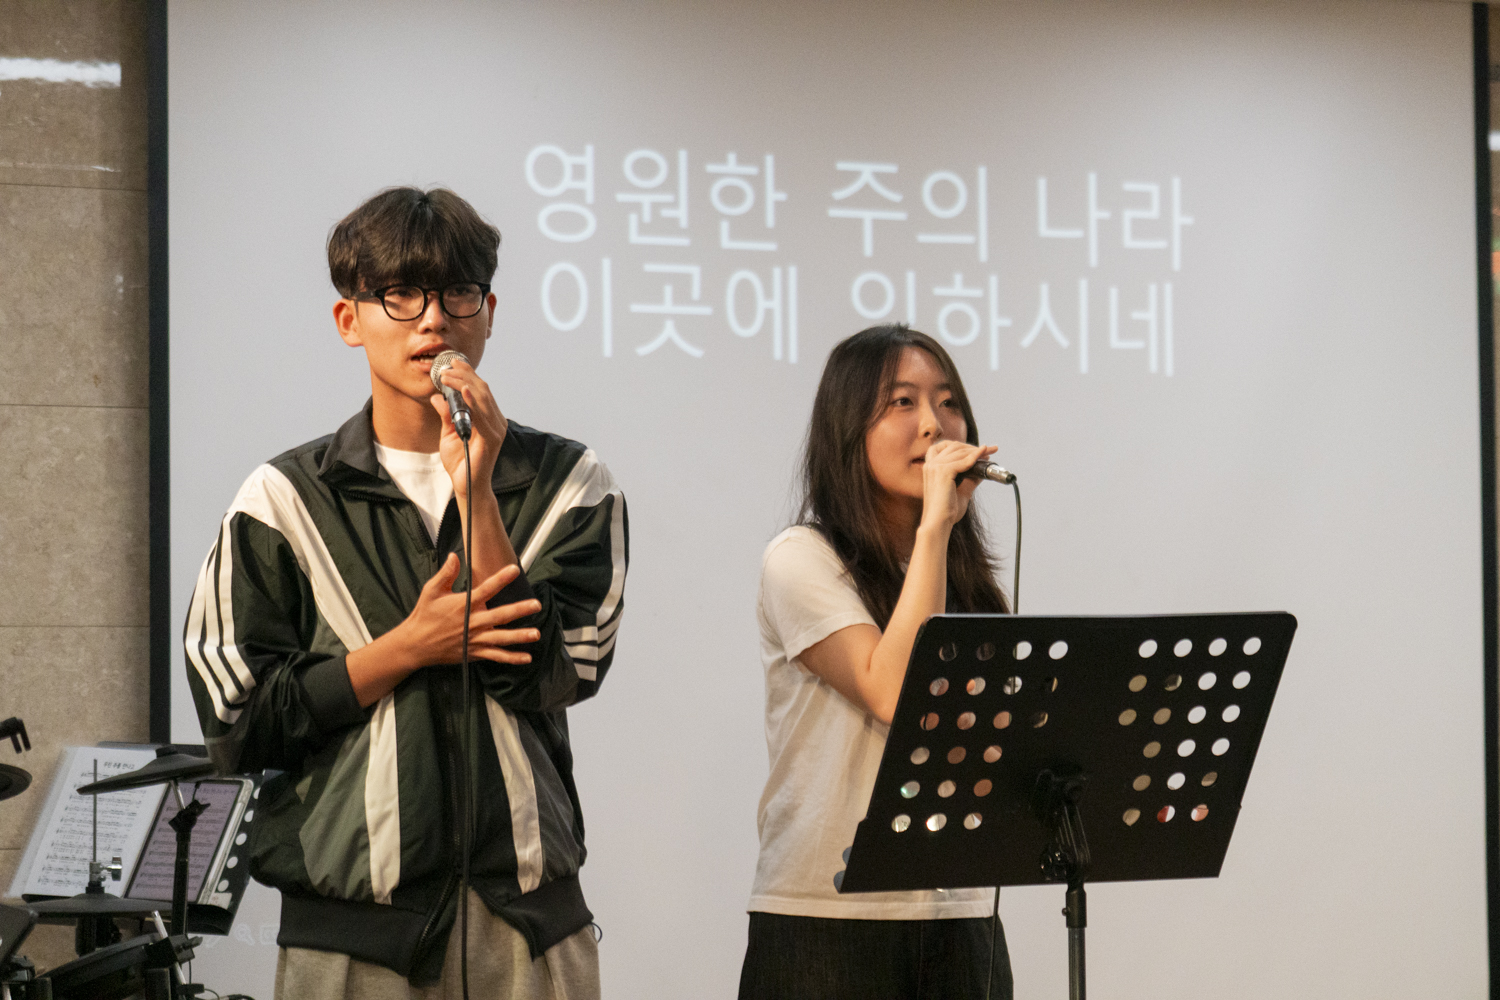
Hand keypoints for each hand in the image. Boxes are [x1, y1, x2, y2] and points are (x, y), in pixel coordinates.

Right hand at [395, 555, 540, 666]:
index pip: (485, 589)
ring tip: (536, 633)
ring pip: (500, 638)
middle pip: (499, 616)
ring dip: (519, 636)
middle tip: (536, 605)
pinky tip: (526, 658)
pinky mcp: (474, 652)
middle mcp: (471, 623)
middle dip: (519, 610)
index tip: (514, 569)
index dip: (500, 579)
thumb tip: (454, 556)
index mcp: (463, 605)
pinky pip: (495, 656)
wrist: (415, 644)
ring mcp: (474, 639)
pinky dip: (511, 658)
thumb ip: (445, 574)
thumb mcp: (431, 591)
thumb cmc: (424, 615)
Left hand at [429, 357, 506, 498]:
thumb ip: (446, 415)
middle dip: (464, 374)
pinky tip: (464, 391)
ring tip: (448, 375)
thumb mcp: (448, 433)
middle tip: (447, 365)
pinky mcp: (492, 439)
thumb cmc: (460, 462)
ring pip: (483, 398)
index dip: (467, 373)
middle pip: (482, 390)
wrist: (466, 485)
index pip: (480, 390)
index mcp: (488, 418)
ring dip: (464, 383)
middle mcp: (496, 421)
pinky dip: (473, 402)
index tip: (453, 362)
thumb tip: (437, 397)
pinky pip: (482, 416)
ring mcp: (496, 429)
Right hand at [918, 440, 996, 531]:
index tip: (980, 449)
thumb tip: (983, 471)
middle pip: (954, 446)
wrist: (938, 523)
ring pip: (960, 452)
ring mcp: (935, 467)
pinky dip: (975, 457)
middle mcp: (930, 464)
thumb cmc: (947, 511)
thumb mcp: (962, 491)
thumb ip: (970, 479)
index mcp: (930, 468)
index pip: (946, 447)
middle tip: (991, 449)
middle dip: (973, 446)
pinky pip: (963, 461)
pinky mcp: (943, 472)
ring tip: (991, 452)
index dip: (963, 445)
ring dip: (977, 451)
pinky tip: (984, 455)